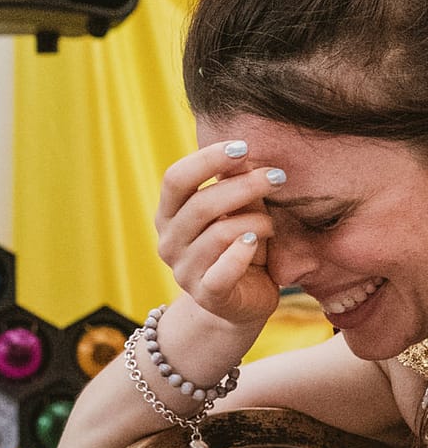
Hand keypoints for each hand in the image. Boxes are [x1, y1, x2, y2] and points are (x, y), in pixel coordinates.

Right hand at [154, 139, 279, 333]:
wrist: (242, 301)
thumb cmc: (241, 247)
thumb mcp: (238, 210)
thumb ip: (234, 185)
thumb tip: (240, 153)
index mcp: (169, 215)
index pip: (175, 179)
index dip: (206, 159)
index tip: (242, 147)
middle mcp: (169, 241)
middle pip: (200, 204)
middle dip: (244, 186)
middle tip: (277, 176)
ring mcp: (184, 271)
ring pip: (219, 234)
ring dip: (255, 222)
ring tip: (271, 224)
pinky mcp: (206, 295)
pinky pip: (224, 269)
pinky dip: (244, 253)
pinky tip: (255, 244)